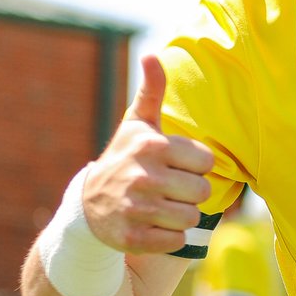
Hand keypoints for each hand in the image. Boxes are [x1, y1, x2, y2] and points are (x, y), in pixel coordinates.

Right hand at [83, 55, 214, 253]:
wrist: (87, 207)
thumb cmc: (125, 159)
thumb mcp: (137, 125)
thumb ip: (151, 91)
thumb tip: (151, 54)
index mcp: (152, 146)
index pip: (207, 162)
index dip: (196, 166)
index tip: (177, 165)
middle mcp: (143, 176)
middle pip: (203, 192)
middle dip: (190, 193)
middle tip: (169, 189)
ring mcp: (136, 209)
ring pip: (191, 218)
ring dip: (181, 215)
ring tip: (161, 206)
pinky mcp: (133, 238)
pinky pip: (176, 241)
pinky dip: (169, 237)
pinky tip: (152, 225)